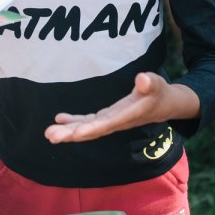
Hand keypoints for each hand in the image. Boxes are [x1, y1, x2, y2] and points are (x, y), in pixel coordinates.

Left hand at [44, 72, 196, 143]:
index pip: (106, 124)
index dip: (90, 128)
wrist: (166, 104)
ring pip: (87, 128)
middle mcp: (116, 122)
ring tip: (49, 133)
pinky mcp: (108, 117)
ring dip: (68, 130)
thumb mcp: (158, 85)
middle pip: (91, 131)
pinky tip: (59, 118)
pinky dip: (74, 121)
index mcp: (127, 116)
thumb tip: (141, 78)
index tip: (74, 133)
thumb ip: (150, 83)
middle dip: (71, 134)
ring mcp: (111, 121)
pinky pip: (89, 121)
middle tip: (50, 136)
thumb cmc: (161, 93)